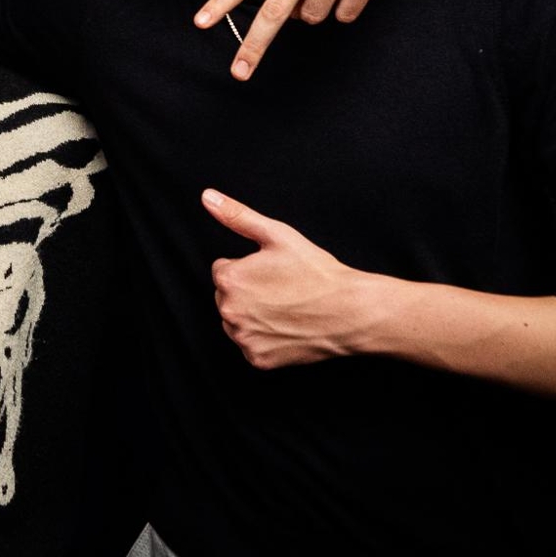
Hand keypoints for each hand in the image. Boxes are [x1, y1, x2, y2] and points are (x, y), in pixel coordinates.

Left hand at [204, 190, 370, 367]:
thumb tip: (207, 196)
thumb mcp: (276, 234)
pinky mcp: (257, 360)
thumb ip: (236, 215)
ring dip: (251, 315)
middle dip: (246, 291)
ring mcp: (243, 339)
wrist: (348, 311)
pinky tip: (286, 328)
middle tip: (281, 289)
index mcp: (229, 279)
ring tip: (284, 308)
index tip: (273, 271)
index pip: (223, 270)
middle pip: (226, 297)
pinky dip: (264, 339)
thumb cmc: (315, 272)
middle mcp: (229, 312)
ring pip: (236, 322)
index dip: (248, 268)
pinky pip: (250, 345)